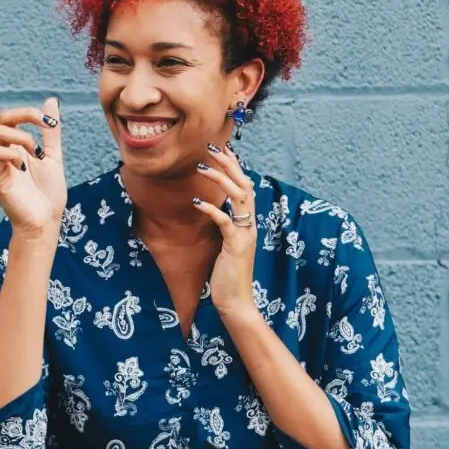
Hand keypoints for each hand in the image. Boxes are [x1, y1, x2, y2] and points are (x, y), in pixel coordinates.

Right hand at [0, 77, 66, 237]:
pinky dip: (14, 154)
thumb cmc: (49, 193)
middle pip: (1, 117)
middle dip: (25, 114)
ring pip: (0, 132)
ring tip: (36, 155)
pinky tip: (24, 168)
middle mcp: (3, 151)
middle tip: (45, 122)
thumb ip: (51, 130)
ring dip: (23, 137)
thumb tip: (50, 101)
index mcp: (15, 145)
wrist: (47, 220)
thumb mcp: (54, 155)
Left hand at [192, 142, 257, 313]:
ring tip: (202, 166)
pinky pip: (226, 222)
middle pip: (244, 184)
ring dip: (220, 179)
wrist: (236, 301)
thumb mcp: (226, 245)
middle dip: (229, 164)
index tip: (222, 148)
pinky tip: (197, 202)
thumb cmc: (228, 275)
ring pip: (239, 197)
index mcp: (248, 223)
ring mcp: (245, 235)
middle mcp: (250, 225)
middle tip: (212, 147)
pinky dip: (212, 210)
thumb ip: (225, 226)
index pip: (245, 186)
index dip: (235, 166)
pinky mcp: (236, 246)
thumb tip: (215, 210)